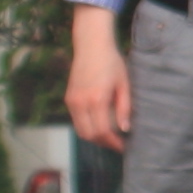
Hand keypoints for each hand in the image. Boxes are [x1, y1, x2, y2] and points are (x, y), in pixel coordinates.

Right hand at [65, 7, 131, 148]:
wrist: (91, 46)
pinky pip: (76, 120)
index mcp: (97, 99)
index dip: (113, 142)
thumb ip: (124, 107)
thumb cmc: (112, 63)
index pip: (103, 131)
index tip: (124, 146)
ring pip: (80, 130)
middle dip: (104, 143)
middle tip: (117, 143)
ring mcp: (72, 101)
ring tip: (110, 136)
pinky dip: (87, 127)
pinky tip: (99, 124)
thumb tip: (125, 129)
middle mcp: (80, 103)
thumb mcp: (124, 84)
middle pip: (89, 135)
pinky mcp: (68, 99)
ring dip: (94, 137)